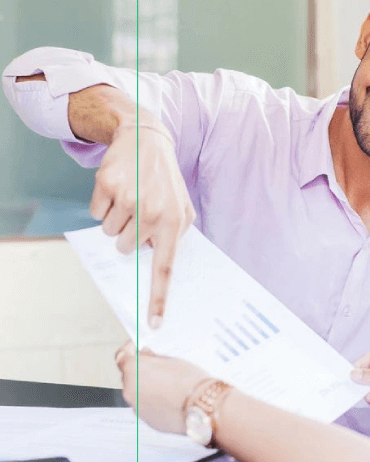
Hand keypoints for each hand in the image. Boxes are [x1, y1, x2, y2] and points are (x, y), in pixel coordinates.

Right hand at [91, 121, 194, 327]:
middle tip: (138, 212)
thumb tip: (158, 261)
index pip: (166, 267)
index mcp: (174, 222)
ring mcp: (128, 199)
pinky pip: (95, 213)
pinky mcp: (106, 187)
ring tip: (130, 197)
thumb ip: (174, 234)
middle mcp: (152, 213)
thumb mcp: (181, 205)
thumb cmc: (165, 180)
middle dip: (127, 234)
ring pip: (108, 232)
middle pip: (124, 248)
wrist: (147, 139)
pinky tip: (118, 188)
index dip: (159, 297)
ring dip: (115, 219)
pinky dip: (102, 204)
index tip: (155, 322)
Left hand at [115, 341, 208, 434]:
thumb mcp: (172, 359)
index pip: (121, 356)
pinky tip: (171, 398)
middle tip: (156, 365)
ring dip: (147, 386)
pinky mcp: (147, 420)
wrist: (203, 406)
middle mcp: (130, 390)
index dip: (129, 349)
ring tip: (168, 384)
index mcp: (134, 370)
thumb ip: (153, 357)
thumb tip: (146, 357)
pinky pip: (146, 406)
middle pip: (129, 375)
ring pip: (137, 392)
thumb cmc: (190, 380)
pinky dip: (154, 401)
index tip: (136, 347)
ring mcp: (137, 407)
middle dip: (139, 370)